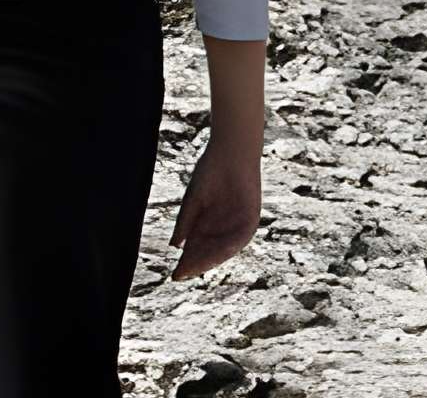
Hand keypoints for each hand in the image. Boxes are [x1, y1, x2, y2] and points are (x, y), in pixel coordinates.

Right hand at [173, 140, 261, 278]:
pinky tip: (220, 253)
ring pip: (225, 248)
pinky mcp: (251, 215)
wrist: (231, 150)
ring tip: (196, 267)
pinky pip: (242, 236)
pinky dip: (231, 245)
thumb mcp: (193, 199)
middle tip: (182, 274)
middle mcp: (223, 226)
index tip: (175, 275)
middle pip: (210, 251)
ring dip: (211, 258)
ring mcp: (237, 222)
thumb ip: (185, 222)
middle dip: (197, 263)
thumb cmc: (210, 171)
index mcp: (208, 223)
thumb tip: (175, 246)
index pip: (198, 248)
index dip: (188, 262)